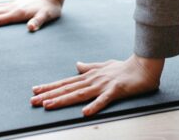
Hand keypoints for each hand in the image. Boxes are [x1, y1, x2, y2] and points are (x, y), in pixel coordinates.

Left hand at [30, 54, 163, 115]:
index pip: (66, 82)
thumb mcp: (104, 66)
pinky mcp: (116, 90)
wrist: (145, 66)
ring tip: (48, 106)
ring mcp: (103, 85)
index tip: (35, 91)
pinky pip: (104, 100)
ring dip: (63, 100)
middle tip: (33, 101)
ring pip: (79, 94)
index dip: (50, 87)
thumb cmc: (125, 68)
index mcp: (90, 76)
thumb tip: (76, 65)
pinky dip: (94, 106)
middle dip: (49, 95)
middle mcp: (93, 80)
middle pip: (68, 89)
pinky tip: (84, 113)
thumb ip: (89, 67)